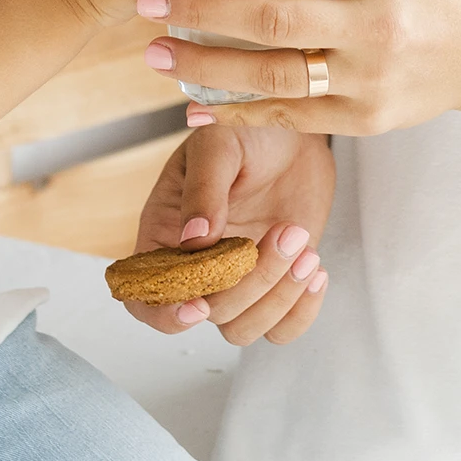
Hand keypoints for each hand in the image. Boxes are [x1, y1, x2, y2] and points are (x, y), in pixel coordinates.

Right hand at [125, 125, 335, 343]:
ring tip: (305, 245)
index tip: (198, 303)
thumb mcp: (217, 145)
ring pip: (243, 328)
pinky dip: (301, 312)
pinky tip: (316, 268)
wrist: (293, 134)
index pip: (144, 297)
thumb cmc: (245, 131)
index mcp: (165, 235)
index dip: (164, 312)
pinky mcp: (275, 285)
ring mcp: (236, 280)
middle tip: (287, 230)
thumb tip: (194, 239)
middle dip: (251, 282)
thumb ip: (204, 188)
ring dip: (278, 296)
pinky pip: (281, 329)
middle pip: (209, 311)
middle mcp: (196, 267)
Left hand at [139, 0, 460, 134]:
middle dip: (199, 9)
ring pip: (272, 75)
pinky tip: (194, 101)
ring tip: (154, 51)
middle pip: (270, 17)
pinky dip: (237, 110)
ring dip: (204, 64)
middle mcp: (379, 22)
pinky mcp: (367, 120)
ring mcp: (372, 77)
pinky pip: (290, 115)